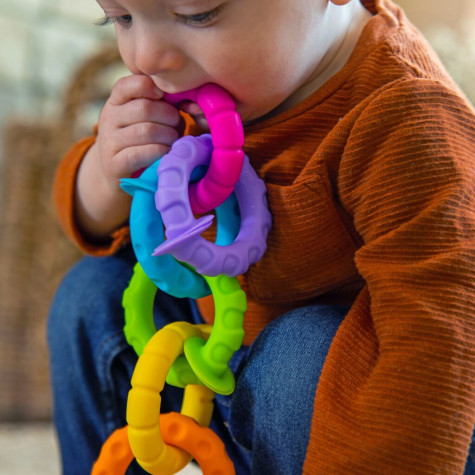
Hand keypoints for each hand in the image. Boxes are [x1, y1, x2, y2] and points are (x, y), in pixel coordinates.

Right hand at [95, 74, 181, 192]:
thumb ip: (165, 104)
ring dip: (168, 136)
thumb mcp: (149, 117)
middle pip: (145, 108)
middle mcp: (109, 118)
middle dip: (169, 117)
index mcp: (116, 101)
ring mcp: (110, 141)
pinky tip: (167, 152)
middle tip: (177, 125)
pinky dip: (160, 151)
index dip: (150, 86)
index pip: (128, 84)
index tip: (164, 96)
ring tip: (173, 140)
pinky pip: (142, 153)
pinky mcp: (115, 163)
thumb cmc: (143, 140)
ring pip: (146, 131)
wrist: (119, 172)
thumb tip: (192, 105)